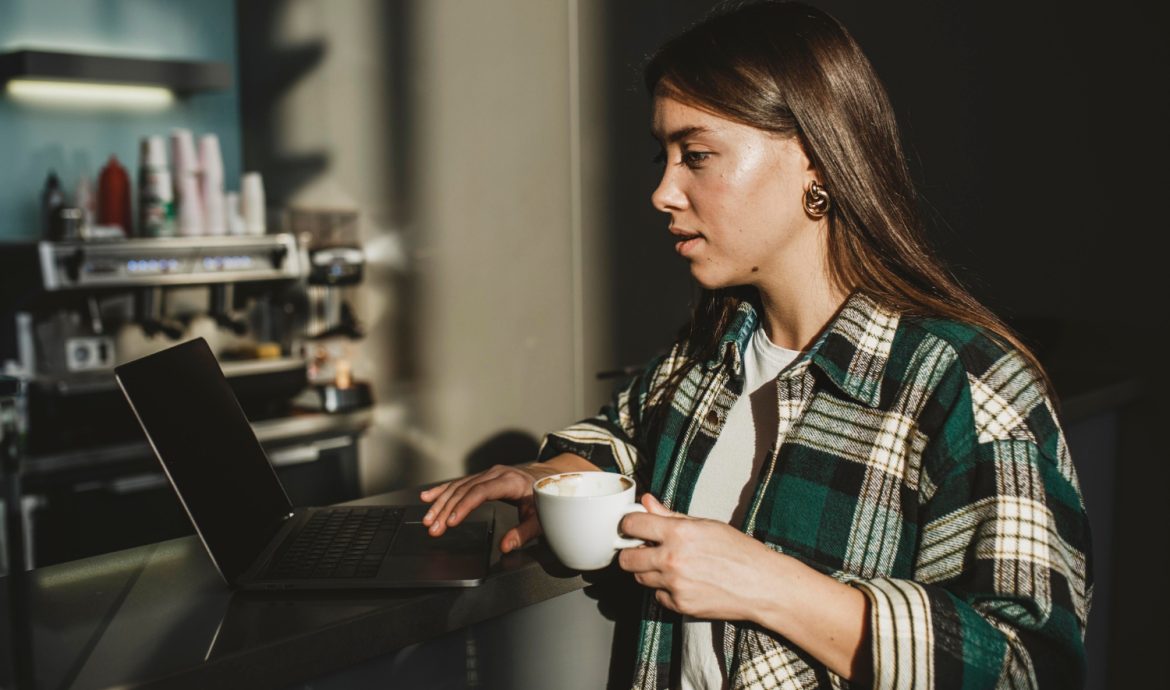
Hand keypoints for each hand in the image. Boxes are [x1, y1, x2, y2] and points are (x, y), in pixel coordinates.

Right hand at [420, 463, 553, 552]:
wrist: (548, 479)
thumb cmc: (544, 498)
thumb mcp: (540, 518)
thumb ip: (523, 533)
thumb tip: (505, 547)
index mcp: (509, 481)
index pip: (481, 492)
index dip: (464, 506)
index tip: (451, 521)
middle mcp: (495, 474)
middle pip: (465, 490)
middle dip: (446, 510)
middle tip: (433, 528)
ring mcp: (487, 474)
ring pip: (459, 487)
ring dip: (441, 503)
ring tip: (427, 520)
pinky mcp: (482, 478)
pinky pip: (459, 484)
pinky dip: (442, 491)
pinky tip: (428, 498)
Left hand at [617, 494, 777, 621]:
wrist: (761, 585)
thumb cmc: (739, 551)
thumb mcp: (706, 525)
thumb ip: (671, 515)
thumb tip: (647, 502)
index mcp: (678, 533)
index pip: (632, 525)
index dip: (628, 524)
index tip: (631, 526)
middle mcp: (672, 560)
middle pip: (626, 559)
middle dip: (631, 552)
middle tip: (643, 549)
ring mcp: (674, 585)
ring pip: (640, 578)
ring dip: (648, 571)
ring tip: (668, 565)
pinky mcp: (679, 605)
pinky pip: (658, 596)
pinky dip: (665, 590)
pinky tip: (683, 582)